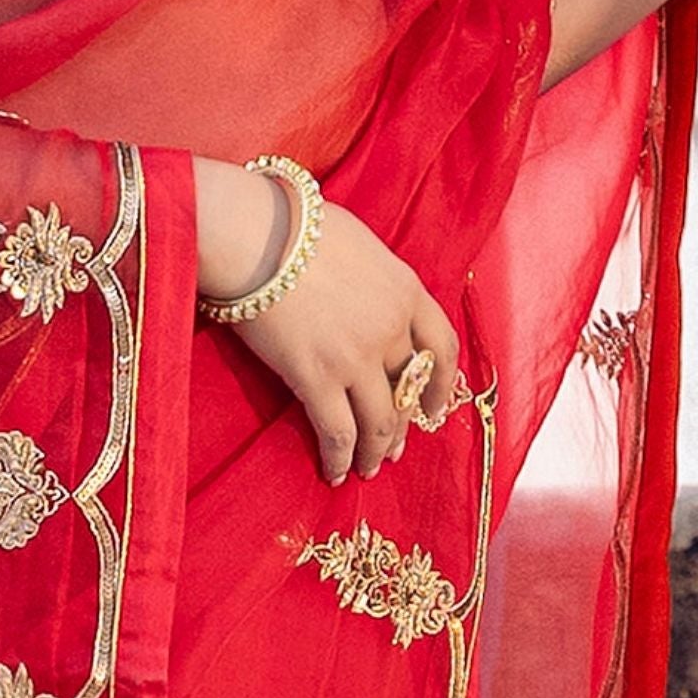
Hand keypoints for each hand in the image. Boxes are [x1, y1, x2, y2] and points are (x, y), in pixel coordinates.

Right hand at [211, 187, 463, 486]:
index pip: (443, 347)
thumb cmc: (296, 226)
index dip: (444, 385)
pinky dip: (339, 458)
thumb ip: (376, 280)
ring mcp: (356, 358)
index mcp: (406, 291)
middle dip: (405, 426)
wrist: (253, 233)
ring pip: (380, 422)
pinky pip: (338, 432)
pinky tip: (334, 472)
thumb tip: (371, 296)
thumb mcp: (359, 243)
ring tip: (368, 469)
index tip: (437, 407)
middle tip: (396, 449)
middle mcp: (391, 329)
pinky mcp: (316, 378)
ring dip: (376, 452)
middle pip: (410, 392)